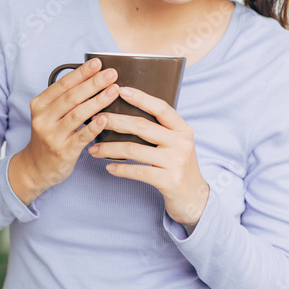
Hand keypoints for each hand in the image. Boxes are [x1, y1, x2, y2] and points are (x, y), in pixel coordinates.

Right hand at [13, 58, 117, 201]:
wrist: (36, 167)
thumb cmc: (50, 135)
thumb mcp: (50, 114)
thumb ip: (66, 98)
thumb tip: (93, 77)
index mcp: (40, 104)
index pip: (63, 84)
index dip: (81, 73)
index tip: (98, 62)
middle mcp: (43, 118)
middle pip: (71, 97)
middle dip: (93, 83)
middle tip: (112, 74)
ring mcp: (51, 136)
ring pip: (77, 114)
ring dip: (98, 101)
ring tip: (114, 91)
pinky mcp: (62, 152)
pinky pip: (81, 137)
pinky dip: (94, 127)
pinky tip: (106, 118)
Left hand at [88, 86, 210, 229]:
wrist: (194, 198)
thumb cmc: (178, 166)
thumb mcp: (177, 144)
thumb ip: (161, 130)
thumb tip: (128, 112)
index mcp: (183, 129)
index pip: (161, 108)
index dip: (141, 98)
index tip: (120, 90)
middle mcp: (181, 143)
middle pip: (142, 126)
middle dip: (115, 121)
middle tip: (95, 119)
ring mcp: (176, 162)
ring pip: (134, 149)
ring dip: (109, 148)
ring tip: (94, 149)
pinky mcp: (168, 181)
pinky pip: (137, 171)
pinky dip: (120, 169)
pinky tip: (108, 167)